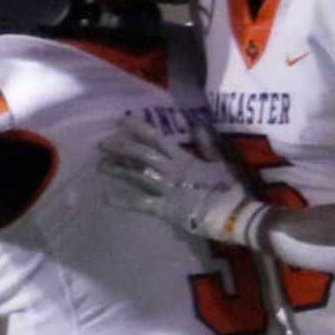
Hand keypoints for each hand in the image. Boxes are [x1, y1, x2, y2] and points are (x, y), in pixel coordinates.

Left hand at [99, 120, 269, 249]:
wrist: (233, 213)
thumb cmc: (230, 188)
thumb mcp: (221, 163)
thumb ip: (207, 145)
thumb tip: (198, 126)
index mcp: (184, 158)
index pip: (157, 139)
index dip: (139, 129)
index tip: (123, 121)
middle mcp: (170, 170)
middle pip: (141, 154)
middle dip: (121, 148)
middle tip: (103, 144)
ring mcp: (166, 189)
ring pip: (136, 176)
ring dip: (118, 170)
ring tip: (100, 165)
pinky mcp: (164, 208)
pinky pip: (140, 203)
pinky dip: (124, 201)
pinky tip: (106, 197)